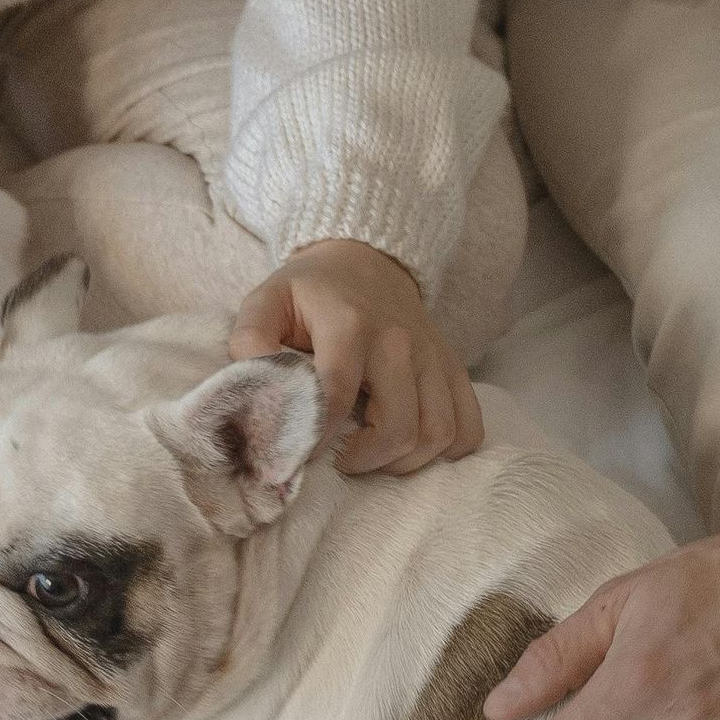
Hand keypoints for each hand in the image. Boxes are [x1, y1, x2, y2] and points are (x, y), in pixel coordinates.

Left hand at [230, 239, 483, 475]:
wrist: (367, 259)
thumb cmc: (311, 292)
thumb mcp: (266, 301)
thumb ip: (250, 342)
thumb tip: (254, 391)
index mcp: (349, 325)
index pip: (336, 395)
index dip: (315, 436)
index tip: (300, 451)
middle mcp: (399, 342)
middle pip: (399, 426)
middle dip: (367, 460)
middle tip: (341, 458)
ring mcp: (432, 356)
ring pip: (439, 432)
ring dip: (406, 460)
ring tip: (374, 455)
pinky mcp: (452, 367)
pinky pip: (468, 425)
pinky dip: (449, 450)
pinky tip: (415, 448)